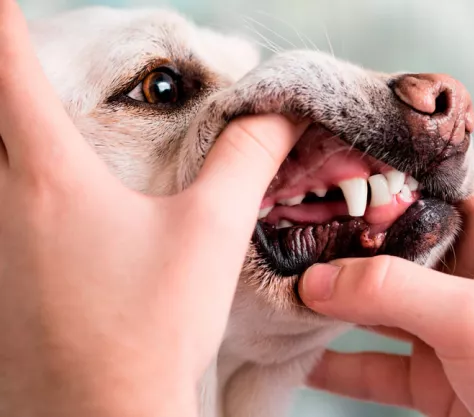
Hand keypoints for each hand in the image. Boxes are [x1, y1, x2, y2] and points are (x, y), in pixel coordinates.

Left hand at [0, 3, 305, 415]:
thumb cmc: (154, 328)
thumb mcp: (212, 233)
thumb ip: (247, 159)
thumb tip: (280, 111)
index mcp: (50, 177)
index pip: (8, 69)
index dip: (2, 23)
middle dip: (1, 81)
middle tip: (17, 58)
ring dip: (5, 139)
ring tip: (34, 133)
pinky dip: (8, 192)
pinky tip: (41, 218)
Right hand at [299, 182, 473, 416]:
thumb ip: (395, 290)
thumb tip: (317, 279)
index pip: (431, 187)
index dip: (382, 175)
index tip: (324, 169)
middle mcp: (467, 277)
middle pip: (391, 246)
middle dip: (340, 242)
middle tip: (281, 233)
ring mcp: (447, 329)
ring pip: (376, 306)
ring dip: (330, 303)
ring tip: (279, 293)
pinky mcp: (434, 378)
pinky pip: (374, 364)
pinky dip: (337, 363)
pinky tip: (300, 358)